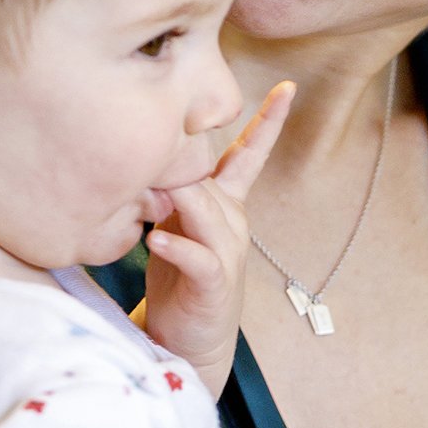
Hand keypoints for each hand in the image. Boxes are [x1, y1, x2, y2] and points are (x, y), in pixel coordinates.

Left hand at [140, 81, 293, 394]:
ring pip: (203, 209)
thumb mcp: (173, 223)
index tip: (287, 88)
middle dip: (177, 157)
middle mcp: (233, 222)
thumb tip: (143, 157)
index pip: (249, 155)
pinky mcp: (213, 283)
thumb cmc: (177, 276)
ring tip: (141, 189)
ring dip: (171, 197)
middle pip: (208, 174)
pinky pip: (197, 257)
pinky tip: (153, 240)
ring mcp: (227, 253)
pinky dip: (176, 247)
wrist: (186, 339)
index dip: (269, 122)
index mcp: (226, 204)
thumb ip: (167, 190)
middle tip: (141, 138)